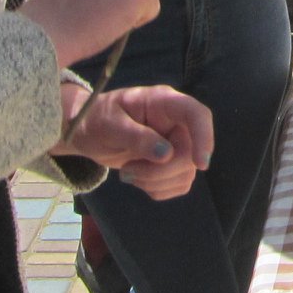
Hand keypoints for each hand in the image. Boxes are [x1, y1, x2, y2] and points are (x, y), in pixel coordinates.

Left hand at [58, 84, 213, 199]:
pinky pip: (178, 185)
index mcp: (164, 103)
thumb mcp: (109, 124)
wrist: (88, 132)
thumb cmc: (96, 118)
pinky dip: (157, 189)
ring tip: (127, 173)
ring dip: (155, 182)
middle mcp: (176, 123)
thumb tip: (166, 154)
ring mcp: (177, 144)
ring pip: (185, 174)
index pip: (197, 115)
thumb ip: (136, 137)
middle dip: (160, 171)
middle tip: (127, 172)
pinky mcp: (172, 164)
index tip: (200, 164)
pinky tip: (137, 179)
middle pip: (190, 153)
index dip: (204, 137)